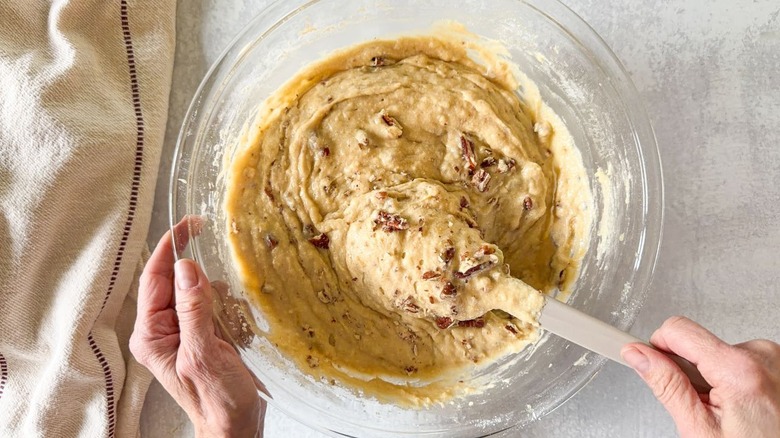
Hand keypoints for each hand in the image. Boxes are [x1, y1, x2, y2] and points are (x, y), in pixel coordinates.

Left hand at [129, 219, 264, 436]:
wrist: (235, 426)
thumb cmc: (217, 400)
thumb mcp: (204, 353)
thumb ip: (193, 310)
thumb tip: (185, 267)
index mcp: (152, 334)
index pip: (154, 279)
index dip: (169, 248)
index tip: (186, 224)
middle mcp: (162, 330)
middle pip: (171, 280)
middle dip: (191, 259)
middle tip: (208, 230)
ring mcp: (182, 331)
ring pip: (192, 289)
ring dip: (209, 280)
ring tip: (225, 276)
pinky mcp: (202, 334)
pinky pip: (208, 303)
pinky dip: (221, 295)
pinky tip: (233, 302)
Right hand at [622, 316, 779, 437]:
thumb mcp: (699, 429)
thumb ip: (666, 386)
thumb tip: (638, 355)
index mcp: (739, 370)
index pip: (678, 330)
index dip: (657, 346)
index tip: (648, 359)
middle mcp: (761, 356)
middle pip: (698, 344)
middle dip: (692, 372)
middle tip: (705, 405)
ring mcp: (773, 360)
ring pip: (719, 353)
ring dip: (715, 379)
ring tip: (729, 410)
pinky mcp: (777, 365)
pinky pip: (741, 360)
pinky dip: (734, 381)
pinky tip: (742, 406)